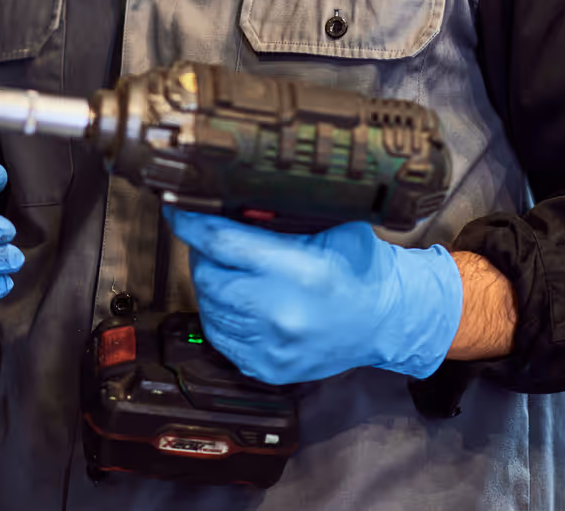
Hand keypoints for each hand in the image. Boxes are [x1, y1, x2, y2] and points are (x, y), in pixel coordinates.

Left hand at [168, 211, 462, 384]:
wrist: (387, 321)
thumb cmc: (360, 268)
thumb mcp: (332, 224)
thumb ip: (285, 213)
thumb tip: (233, 196)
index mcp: (297, 270)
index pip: (222, 242)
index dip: (192, 224)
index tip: (178, 211)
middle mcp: (280, 312)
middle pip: (208, 276)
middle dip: (202, 254)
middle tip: (211, 240)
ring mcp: (272, 346)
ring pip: (210, 307)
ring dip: (211, 284)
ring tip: (229, 268)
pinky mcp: (267, 368)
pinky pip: (221, 337)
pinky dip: (220, 314)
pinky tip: (238, 298)